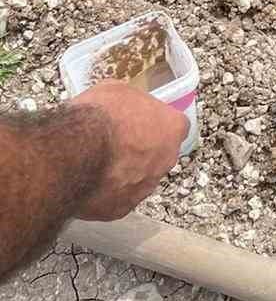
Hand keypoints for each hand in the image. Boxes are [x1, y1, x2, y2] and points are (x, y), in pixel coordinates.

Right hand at [68, 83, 186, 219]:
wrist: (74, 153)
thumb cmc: (100, 117)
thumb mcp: (117, 90)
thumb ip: (130, 103)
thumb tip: (123, 107)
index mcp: (172, 129)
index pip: (175, 126)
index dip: (156, 123)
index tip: (139, 122)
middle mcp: (165, 161)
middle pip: (159, 155)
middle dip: (141, 150)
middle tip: (116, 143)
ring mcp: (144, 189)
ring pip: (138, 180)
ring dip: (124, 173)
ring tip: (98, 162)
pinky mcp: (120, 210)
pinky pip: (116, 199)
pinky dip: (105, 192)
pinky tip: (88, 181)